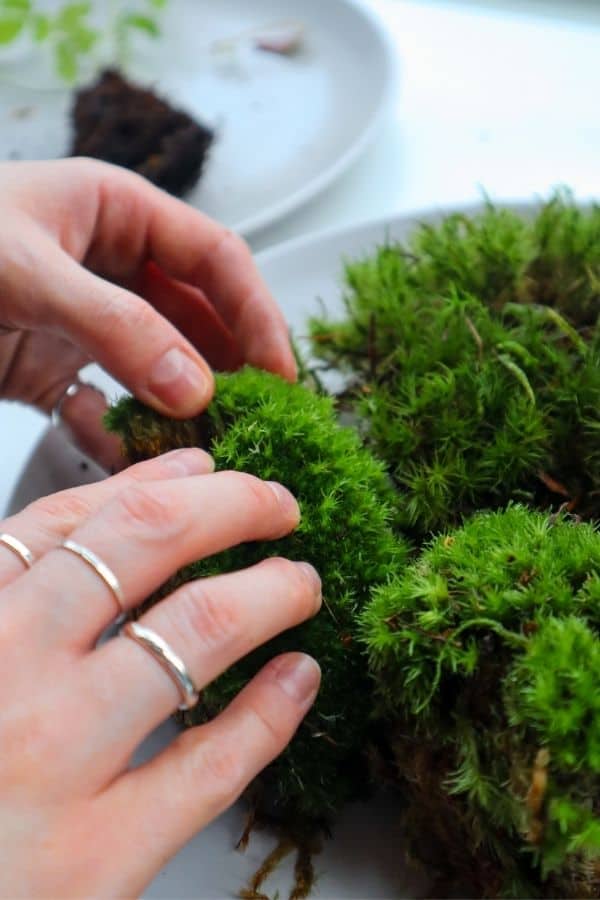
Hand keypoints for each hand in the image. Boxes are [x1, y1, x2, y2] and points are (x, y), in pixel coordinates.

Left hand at [0, 158, 295, 471]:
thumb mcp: (28, 272)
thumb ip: (116, 326)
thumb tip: (198, 389)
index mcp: (119, 213)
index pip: (218, 259)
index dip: (259, 313)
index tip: (282, 374)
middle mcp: (113, 265)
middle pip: (199, 317)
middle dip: (229, 368)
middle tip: (256, 422)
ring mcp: (87, 320)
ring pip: (160, 365)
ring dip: (179, 406)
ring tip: (204, 446)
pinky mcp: (55, 366)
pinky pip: (109, 401)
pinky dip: (118, 428)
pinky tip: (118, 446)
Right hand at [0, 449, 319, 897]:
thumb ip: (9, 594)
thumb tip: (103, 517)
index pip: (69, 519)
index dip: (153, 481)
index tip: (204, 468)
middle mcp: (7, 673)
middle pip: (145, 541)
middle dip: (231, 505)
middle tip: (278, 505)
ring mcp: (56, 763)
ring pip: (196, 632)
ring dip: (269, 592)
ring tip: (300, 583)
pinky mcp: (98, 858)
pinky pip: (212, 765)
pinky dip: (272, 711)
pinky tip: (298, 677)